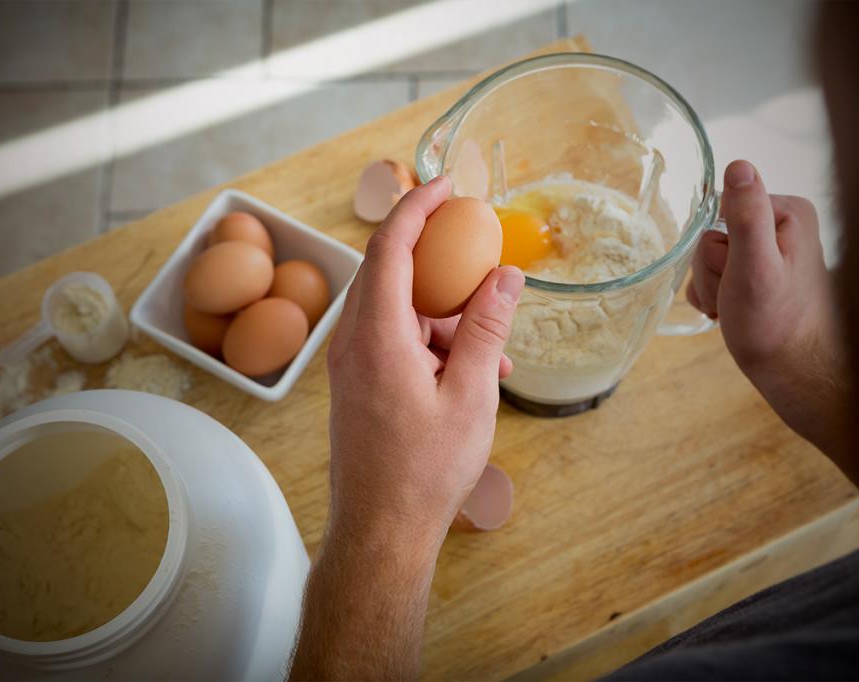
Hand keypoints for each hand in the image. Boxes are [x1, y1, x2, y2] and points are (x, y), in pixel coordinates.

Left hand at [290, 176, 522, 680]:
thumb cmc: (425, 470)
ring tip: (495, 351)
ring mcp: (352, 365)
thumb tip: (506, 275)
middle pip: (392, 272)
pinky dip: (433, 344)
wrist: (380, 531)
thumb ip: (488, 328)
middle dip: (438, 257)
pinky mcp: (358, 386)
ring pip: (399, 312)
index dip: (417, 206)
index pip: (390, 245)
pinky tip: (475, 374)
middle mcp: (354, 342)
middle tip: (480, 250)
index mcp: (377, 334)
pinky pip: (396, 343)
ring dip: (446, 316)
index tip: (447, 183)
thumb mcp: (472, 394)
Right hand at [688, 160, 848, 459]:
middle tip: (734, 296)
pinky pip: (713, 276)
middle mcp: (781, 226)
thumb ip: (746, 215)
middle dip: (712, 271)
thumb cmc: (775, 325)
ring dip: (711, 287)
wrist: (792, 372)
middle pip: (711, 235)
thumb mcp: (755, 266)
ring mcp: (768, 251)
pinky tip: (732, 312)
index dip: (715, 247)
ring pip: (707, 258)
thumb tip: (738, 165)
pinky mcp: (757, 273)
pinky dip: (714, 297)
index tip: (734, 273)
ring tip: (734, 308)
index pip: (719, 209)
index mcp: (787, 213)